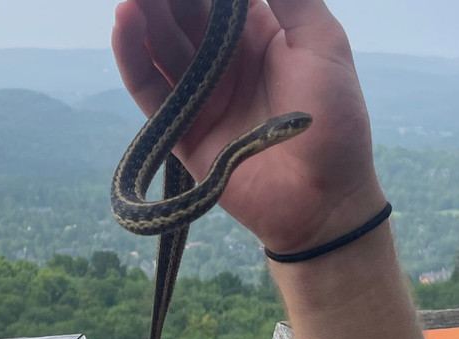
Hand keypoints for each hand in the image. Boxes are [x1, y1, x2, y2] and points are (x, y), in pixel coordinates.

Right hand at [112, 0, 387, 254]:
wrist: (324, 200)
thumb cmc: (335, 121)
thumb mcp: (323, 43)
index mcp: (261, 36)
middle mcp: (228, 63)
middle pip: (185, 15)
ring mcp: (203, 97)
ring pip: (163, 46)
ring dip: (145, 15)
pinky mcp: (182, 132)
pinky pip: (149, 90)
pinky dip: (132, 57)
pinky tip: (124, 23)